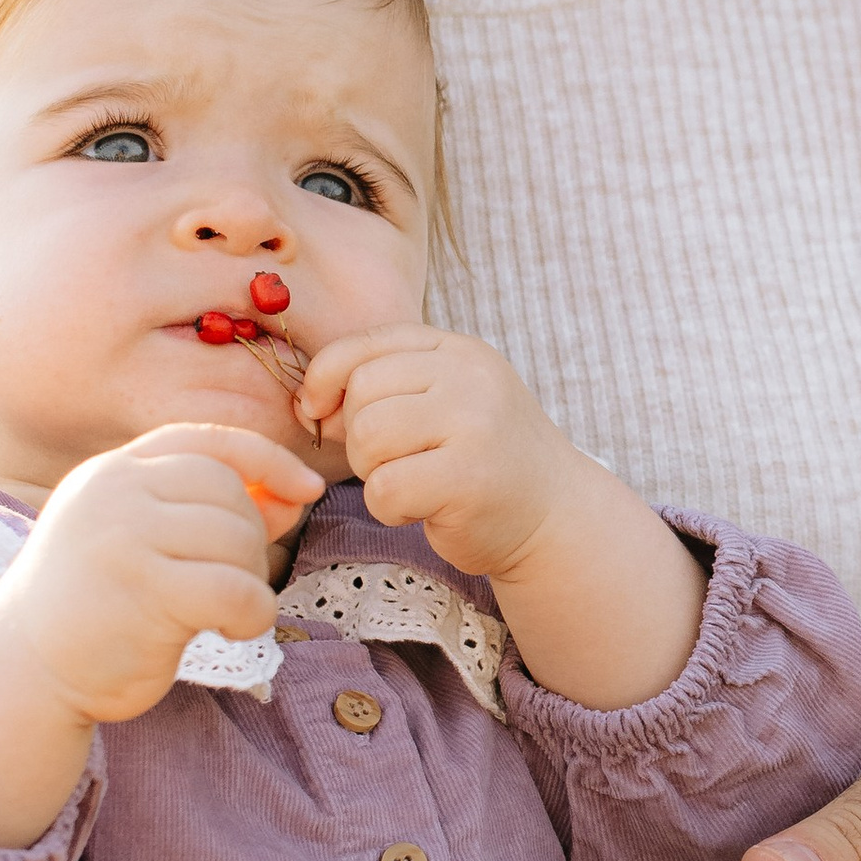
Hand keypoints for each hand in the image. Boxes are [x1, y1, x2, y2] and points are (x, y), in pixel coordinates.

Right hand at [0, 424, 320, 722]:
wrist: (23, 670)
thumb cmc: (93, 607)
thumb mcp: (140, 540)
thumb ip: (206, 512)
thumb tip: (295, 493)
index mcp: (112, 471)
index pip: (208, 440)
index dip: (267, 459)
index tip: (305, 490)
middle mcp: (115, 491)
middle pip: (229, 491)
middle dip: (253, 537)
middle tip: (234, 584)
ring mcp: (125, 537)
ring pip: (238, 538)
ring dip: (253, 580)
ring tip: (227, 610)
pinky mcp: (144, 590)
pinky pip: (237, 590)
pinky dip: (254, 614)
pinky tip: (234, 631)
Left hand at [296, 324, 589, 580]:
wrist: (554, 516)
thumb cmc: (481, 462)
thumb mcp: (442, 402)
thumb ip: (383, 386)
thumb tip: (307, 403)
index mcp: (457, 350)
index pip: (365, 345)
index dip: (326, 379)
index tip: (320, 412)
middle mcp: (470, 376)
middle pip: (361, 393)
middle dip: (358, 436)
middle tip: (396, 462)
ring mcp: (474, 424)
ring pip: (368, 437)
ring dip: (373, 473)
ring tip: (412, 483)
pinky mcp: (468, 478)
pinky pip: (385, 488)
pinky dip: (390, 509)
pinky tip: (422, 510)